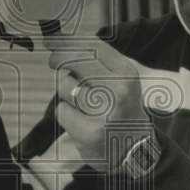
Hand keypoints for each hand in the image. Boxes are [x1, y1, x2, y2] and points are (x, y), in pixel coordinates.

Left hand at [45, 35, 152, 172]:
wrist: (137, 150)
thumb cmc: (122, 108)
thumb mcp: (120, 79)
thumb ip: (95, 61)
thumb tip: (58, 42)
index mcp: (126, 73)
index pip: (92, 46)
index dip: (67, 40)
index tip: (53, 39)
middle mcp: (117, 90)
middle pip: (75, 61)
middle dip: (58, 58)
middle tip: (53, 60)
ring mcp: (103, 112)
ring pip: (65, 86)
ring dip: (66, 92)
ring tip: (81, 102)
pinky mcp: (89, 132)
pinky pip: (62, 111)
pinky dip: (66, 114)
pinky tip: (80, 120)